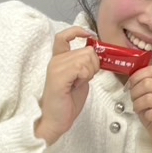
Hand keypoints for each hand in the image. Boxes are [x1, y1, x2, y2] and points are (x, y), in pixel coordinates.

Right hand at [35, 26, 99, 144]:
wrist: (55, 121)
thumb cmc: (67, 103)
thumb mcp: (80, 78)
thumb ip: (85, 65)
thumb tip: (96, 54)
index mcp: (59, 59)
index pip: (64, 36)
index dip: (78, 31)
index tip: (89, 35)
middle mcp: (56, 60)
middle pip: (87, 50)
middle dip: (94, 64)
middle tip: (85, 78)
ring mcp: (56, 67)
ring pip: (87, 57)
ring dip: (90, 72)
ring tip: (79, 83)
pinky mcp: (59, 76)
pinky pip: (81, 66)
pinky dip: (85, 76)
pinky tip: (77, 85)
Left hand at [128, 65, 151, 152]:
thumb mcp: (148, 96)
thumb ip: (142, 85)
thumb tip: (129, 80)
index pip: (151, 70)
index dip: (136, 76)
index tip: (129, 86)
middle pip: (147, 83)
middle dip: (134, 92)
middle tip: (133, 100)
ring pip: (149, 98)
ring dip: (138, 105)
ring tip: (138, 109)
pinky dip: (146, 115)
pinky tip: (148, 117)